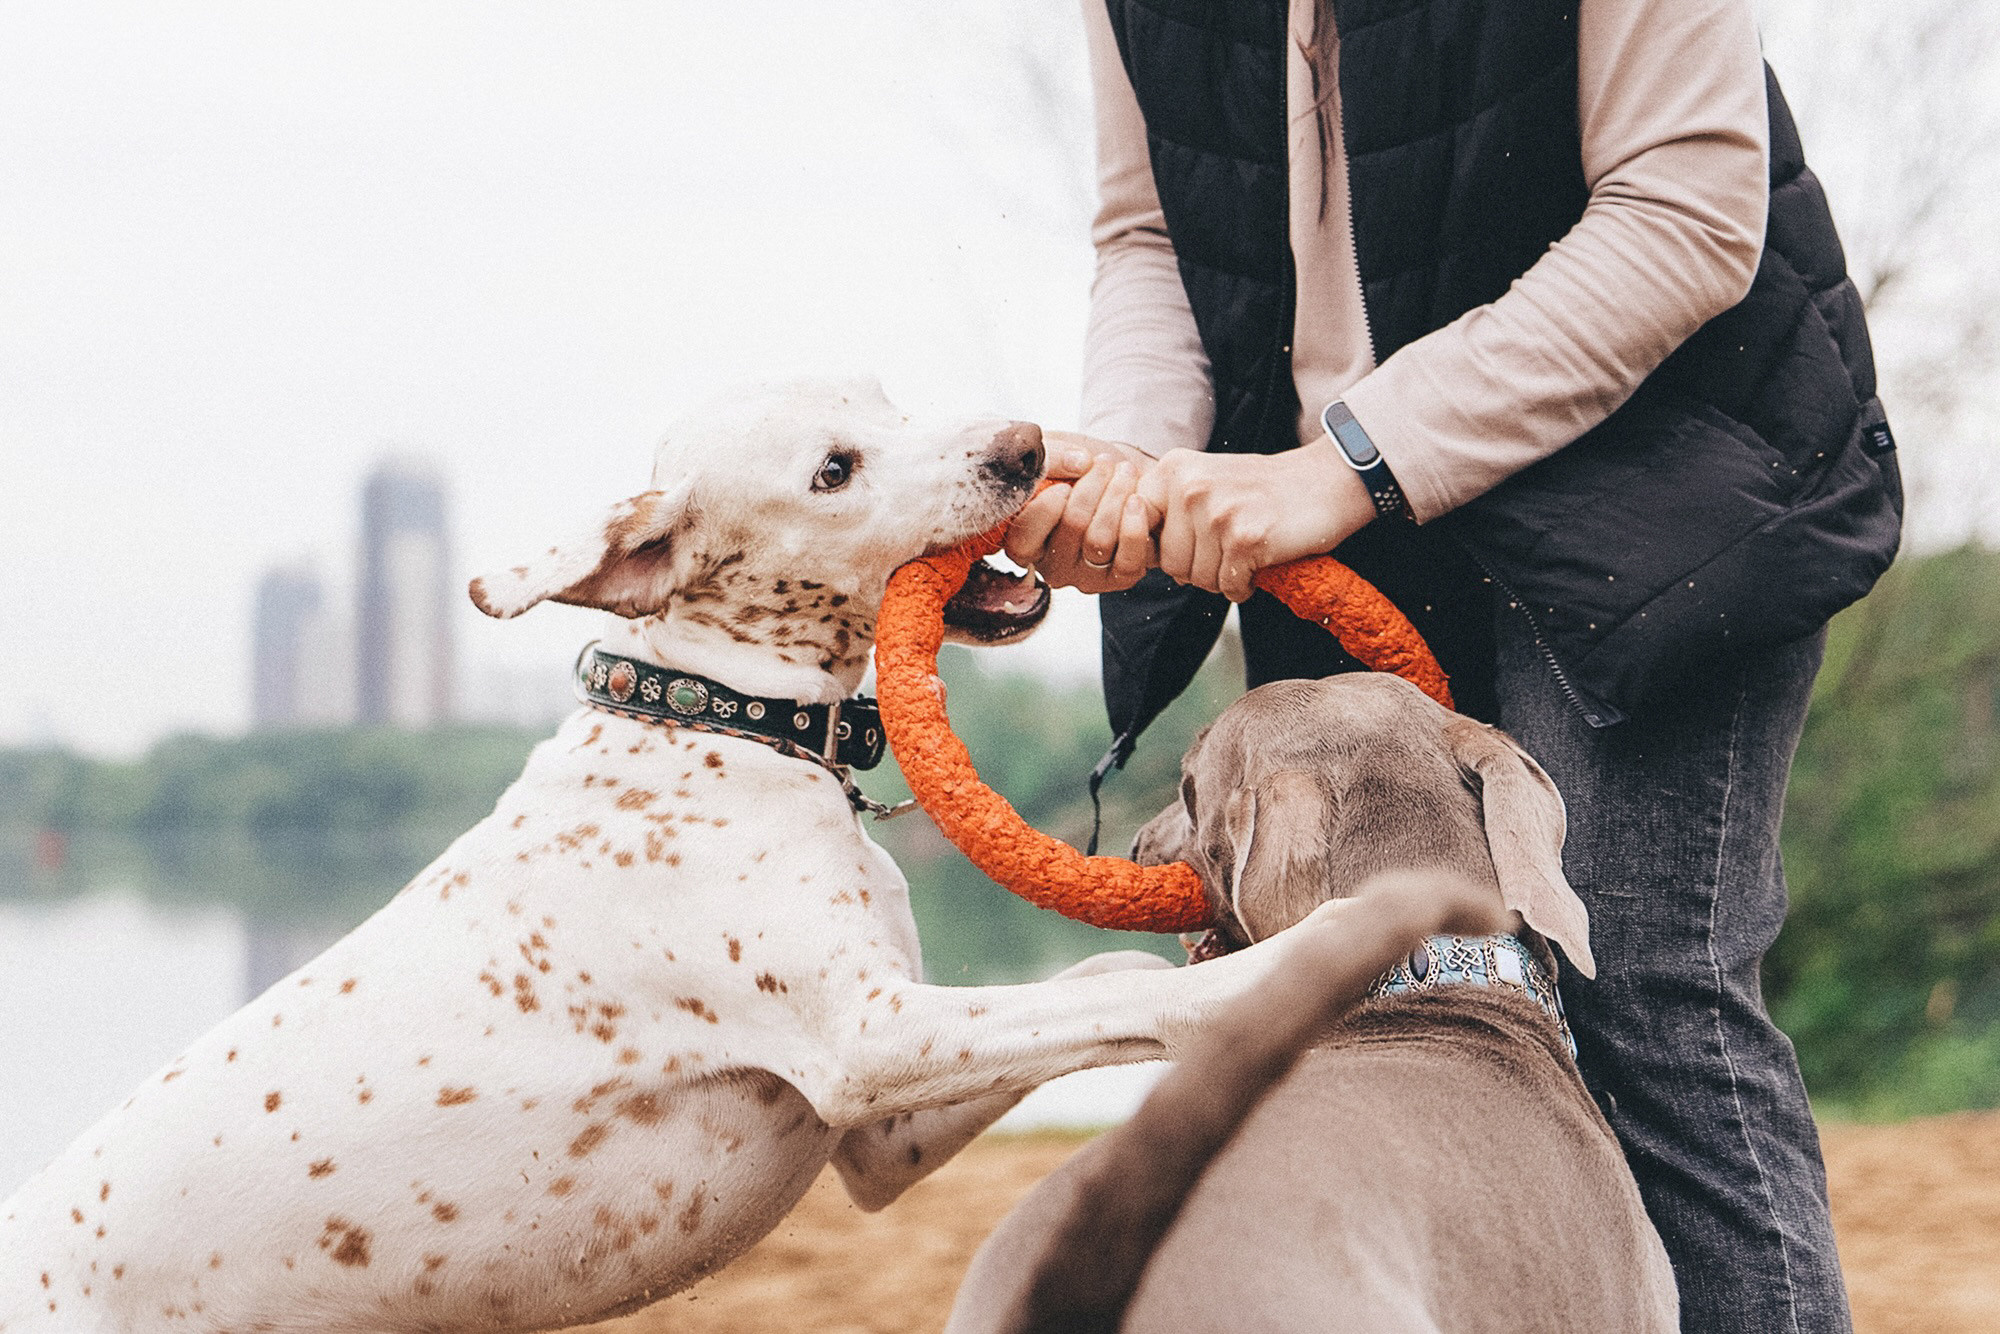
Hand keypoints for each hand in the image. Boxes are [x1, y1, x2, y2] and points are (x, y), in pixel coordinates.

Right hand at [1003, 433, 1157, 593]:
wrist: (1119, 479)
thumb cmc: (1078, 468)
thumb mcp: (1054, 451)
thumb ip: (1051, 454)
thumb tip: (1077, 463)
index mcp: (1024, 542)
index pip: (1023, 542)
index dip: (1044, 512)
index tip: (1064, 486)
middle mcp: (1051, 566)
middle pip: (1071, 529)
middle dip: (1091, 488)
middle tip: (1105, 463)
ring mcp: (1085, 576)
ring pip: (1099, 540)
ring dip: (1116, 497)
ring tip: (1125, 472)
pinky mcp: (1118, 578)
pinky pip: (1127, 561)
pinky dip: (1135, 526)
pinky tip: (1138, 500)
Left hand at [1136, 439, 1376, 601]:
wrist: (1326, 481)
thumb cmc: (1263, 489)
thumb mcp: (1204, 481)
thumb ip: (1168, 510)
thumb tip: (1137, 556)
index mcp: (1173, 470)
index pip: (1135, 527)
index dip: (1156, 548)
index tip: (1184, 547)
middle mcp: (1189, 488)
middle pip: (1168, 562)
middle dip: (1196, 569)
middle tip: (1225, 553)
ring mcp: (1216, 513)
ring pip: (1197, 579)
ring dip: (1221, 578)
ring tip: (1243, 555)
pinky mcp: (1245, 539)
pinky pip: (1228, 586)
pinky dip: (1244, 585)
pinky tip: (1258, 564)